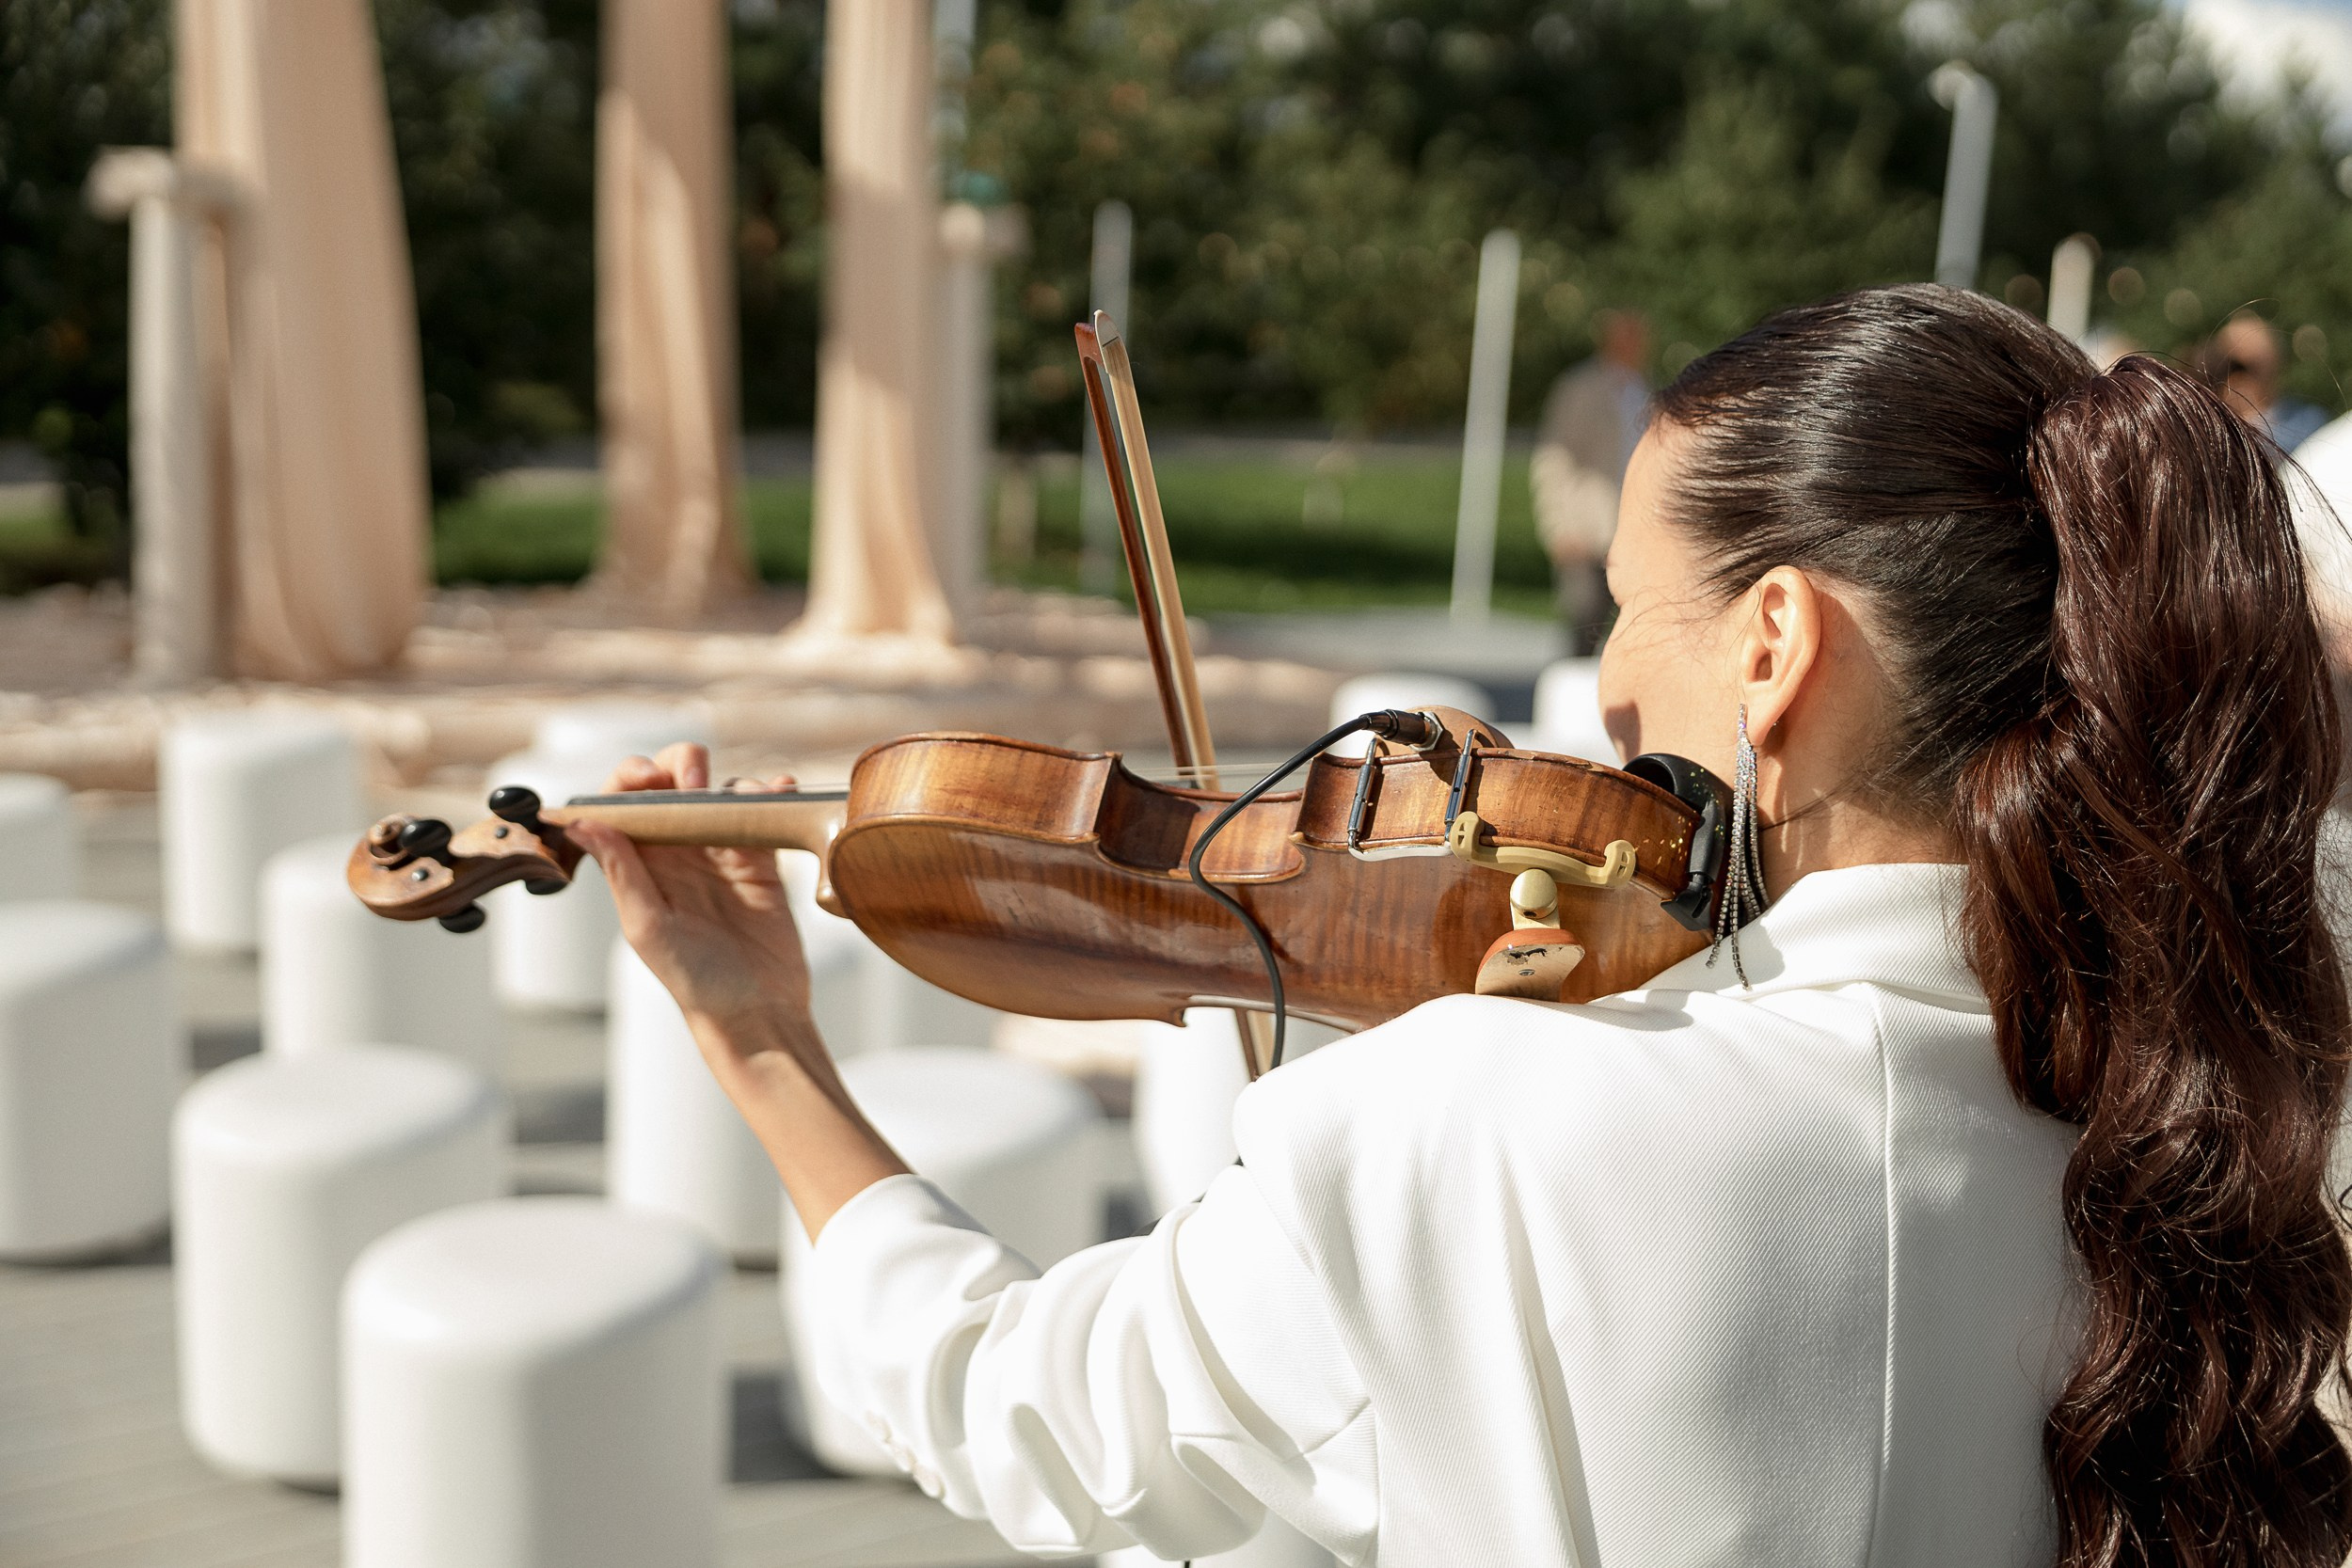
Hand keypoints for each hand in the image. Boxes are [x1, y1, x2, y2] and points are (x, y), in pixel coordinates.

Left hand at [565, 743, 812, 1049]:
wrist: (757, 1010)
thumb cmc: (695, 981)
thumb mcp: (648, 927)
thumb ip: (621, 871)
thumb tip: (581, 821)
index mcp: (639, 865)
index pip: (622, 804)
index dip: (630, 779)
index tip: (647, 778)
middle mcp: (676, 852)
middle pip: (670, 784)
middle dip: (679, 764)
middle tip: (695, 778)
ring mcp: (720, 852)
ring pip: (718, 791)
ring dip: (727, 780)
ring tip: (739, 798)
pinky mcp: (761, 858)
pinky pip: (761, 813)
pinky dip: (770, 793)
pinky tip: (778, 791)